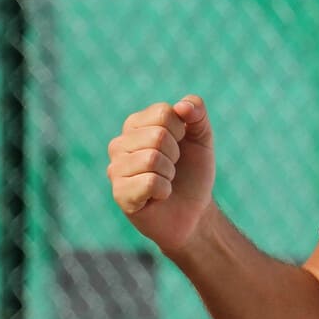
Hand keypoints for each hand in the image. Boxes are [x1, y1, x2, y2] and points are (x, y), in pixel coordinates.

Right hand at [107, 95, 215, 253]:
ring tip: (165, 181)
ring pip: (151, 159)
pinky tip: (159, 197)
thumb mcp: (202, 137)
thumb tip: (182, 106)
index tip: (180, 146)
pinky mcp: (119, 194)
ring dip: (169, 174)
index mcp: (135, 125)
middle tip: (172, 168)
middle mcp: (119, 144)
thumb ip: (197, 112)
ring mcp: (116, 169)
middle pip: (158, 135)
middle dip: (175, 155)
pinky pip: (149, 182)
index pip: (163, 112)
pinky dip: (164, 190)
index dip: (181, 131)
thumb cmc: (193, 172)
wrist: (195, 212)